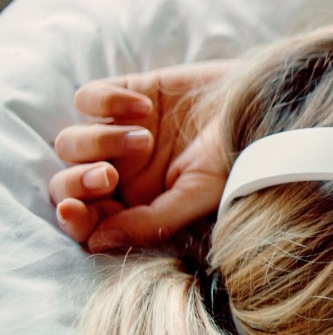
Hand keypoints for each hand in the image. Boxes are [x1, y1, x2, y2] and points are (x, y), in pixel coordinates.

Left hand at [50, 61, 232, 251]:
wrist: (264, 104)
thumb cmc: (238, 156)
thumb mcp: (198, 195)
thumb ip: (149, 222)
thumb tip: (96, 242)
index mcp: (137, 202)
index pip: (87, 217)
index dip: (73, 217)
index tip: (74, 211)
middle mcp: (122, 169)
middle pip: (67, 182)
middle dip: (76, 182)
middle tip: (107, 176)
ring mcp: (119, 130)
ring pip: (71, 142)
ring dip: (98, 142)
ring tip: (143, 138)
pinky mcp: (124, 92)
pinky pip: (87, 97)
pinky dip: (105, 102)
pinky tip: (144, 107)